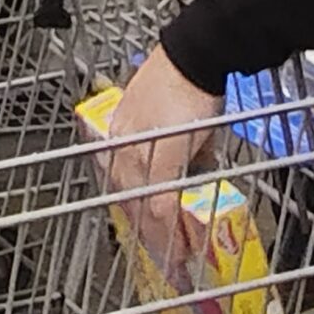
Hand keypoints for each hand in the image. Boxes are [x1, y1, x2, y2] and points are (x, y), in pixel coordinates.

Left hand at [99, 47, 223, 272]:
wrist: (195, 55)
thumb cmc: (187, 78)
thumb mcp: (171, 116)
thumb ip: (174, 146)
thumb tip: (189, 169)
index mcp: (121, 129)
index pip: (117, 178)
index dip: (132, 208)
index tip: (144, 230)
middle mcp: (123, 139)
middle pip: (126, 195)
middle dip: (144, 231)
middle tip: (161, 256)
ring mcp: (140, 146)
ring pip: (141, 202)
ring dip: (158, 235)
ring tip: (173, 258)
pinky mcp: (162, 153)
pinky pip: (161, 199)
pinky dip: (168, 225)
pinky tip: (176, 242)